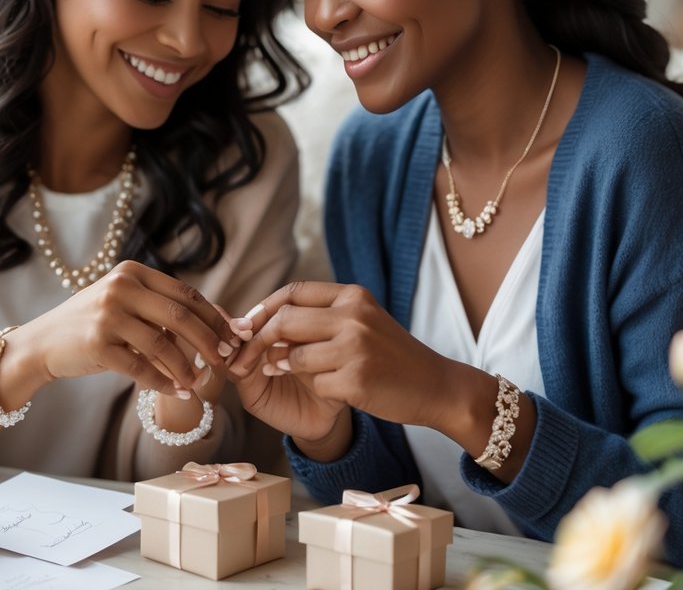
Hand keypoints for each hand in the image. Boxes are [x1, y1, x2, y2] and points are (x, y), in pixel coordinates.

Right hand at [22, 261, 235, 397]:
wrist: (43, 343)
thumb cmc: (93, 325)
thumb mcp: (125, 303)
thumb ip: (161, 308)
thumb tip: (219, 325)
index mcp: (133, 272)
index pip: (186, 293)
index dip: (214, 315)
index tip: (235, 335)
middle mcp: (121, 287)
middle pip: (180, 316)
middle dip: (209, 340)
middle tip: (226, 359)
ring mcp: (108, 315)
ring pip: (163, 345)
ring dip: (187, 368)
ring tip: (199, 383)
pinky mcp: (97, 344)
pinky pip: (141, 368)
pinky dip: (163, 382)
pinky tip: (177, 391)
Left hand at [230, 281, 455, 433]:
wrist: (437, 386)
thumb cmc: (392, 356)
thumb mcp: (362, 323)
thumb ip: (320, 319)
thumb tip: (262, 324)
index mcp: (353, 296)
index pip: (293, 292)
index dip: (262, 309)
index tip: (245, 326)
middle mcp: (353, 316)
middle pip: (284, 320)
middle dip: (258, 341)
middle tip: (246, 358)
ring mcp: (356, 348)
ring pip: (294, 357)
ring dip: (289, 370)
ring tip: (306, 375)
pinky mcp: (356, 380)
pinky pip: (315, 385)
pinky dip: (319, 390)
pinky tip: (339, 391)